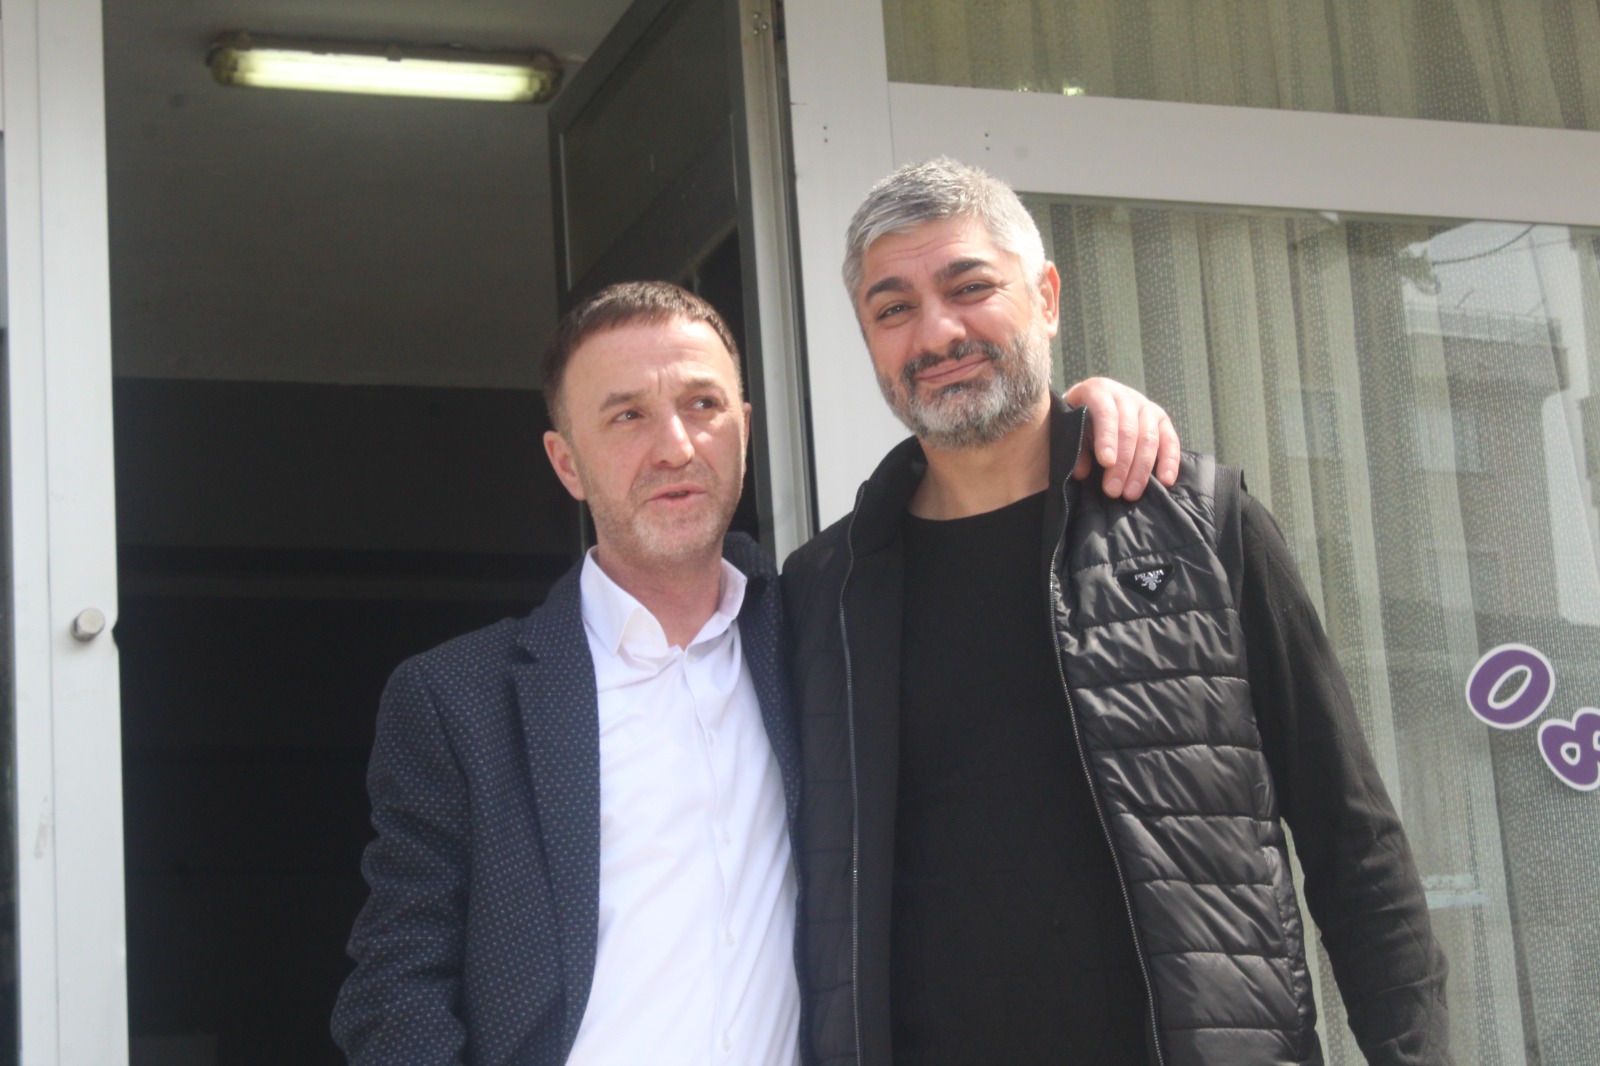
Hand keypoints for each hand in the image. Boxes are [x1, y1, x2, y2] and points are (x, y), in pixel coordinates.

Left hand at [1062, 377, 1179, 499]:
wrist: (1092, 406)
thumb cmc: (1076, 421)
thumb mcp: (1069, 427)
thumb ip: (1075, 446)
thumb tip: (1082, 472)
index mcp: (1098, 390)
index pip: (1106, 413)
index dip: (1107, 438)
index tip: (1105, 462)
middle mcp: (1125, 395)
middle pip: (1129, 430)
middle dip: (1122, 463)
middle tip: (1113, 490)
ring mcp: (1146, 406)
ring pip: (1149, 437)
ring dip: (1141, 469)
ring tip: (1131, 493)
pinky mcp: (1161, 420)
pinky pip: (1170, 440)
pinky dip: (1170, 461)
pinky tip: (1165, 481)